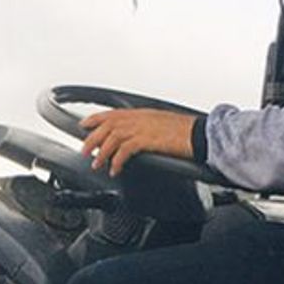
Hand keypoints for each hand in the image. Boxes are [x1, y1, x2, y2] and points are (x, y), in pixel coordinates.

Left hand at [80, 109, 197, 176]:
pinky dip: (116, 161)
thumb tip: (136, 138)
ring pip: (112, 137)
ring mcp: (143, 128)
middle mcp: (139, 118)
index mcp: (141, 113)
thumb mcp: (161, 125)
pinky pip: (125, 150)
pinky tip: (114, 170)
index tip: (84, 125)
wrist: (200, 135)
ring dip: (101, 152)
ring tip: (96, 164)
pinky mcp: (148, 140)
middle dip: (92, 138)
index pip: (112, 113)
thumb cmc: (185, 132)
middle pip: (108, 125)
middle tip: (84, 151)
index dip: (95, 118)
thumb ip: (146, 128)